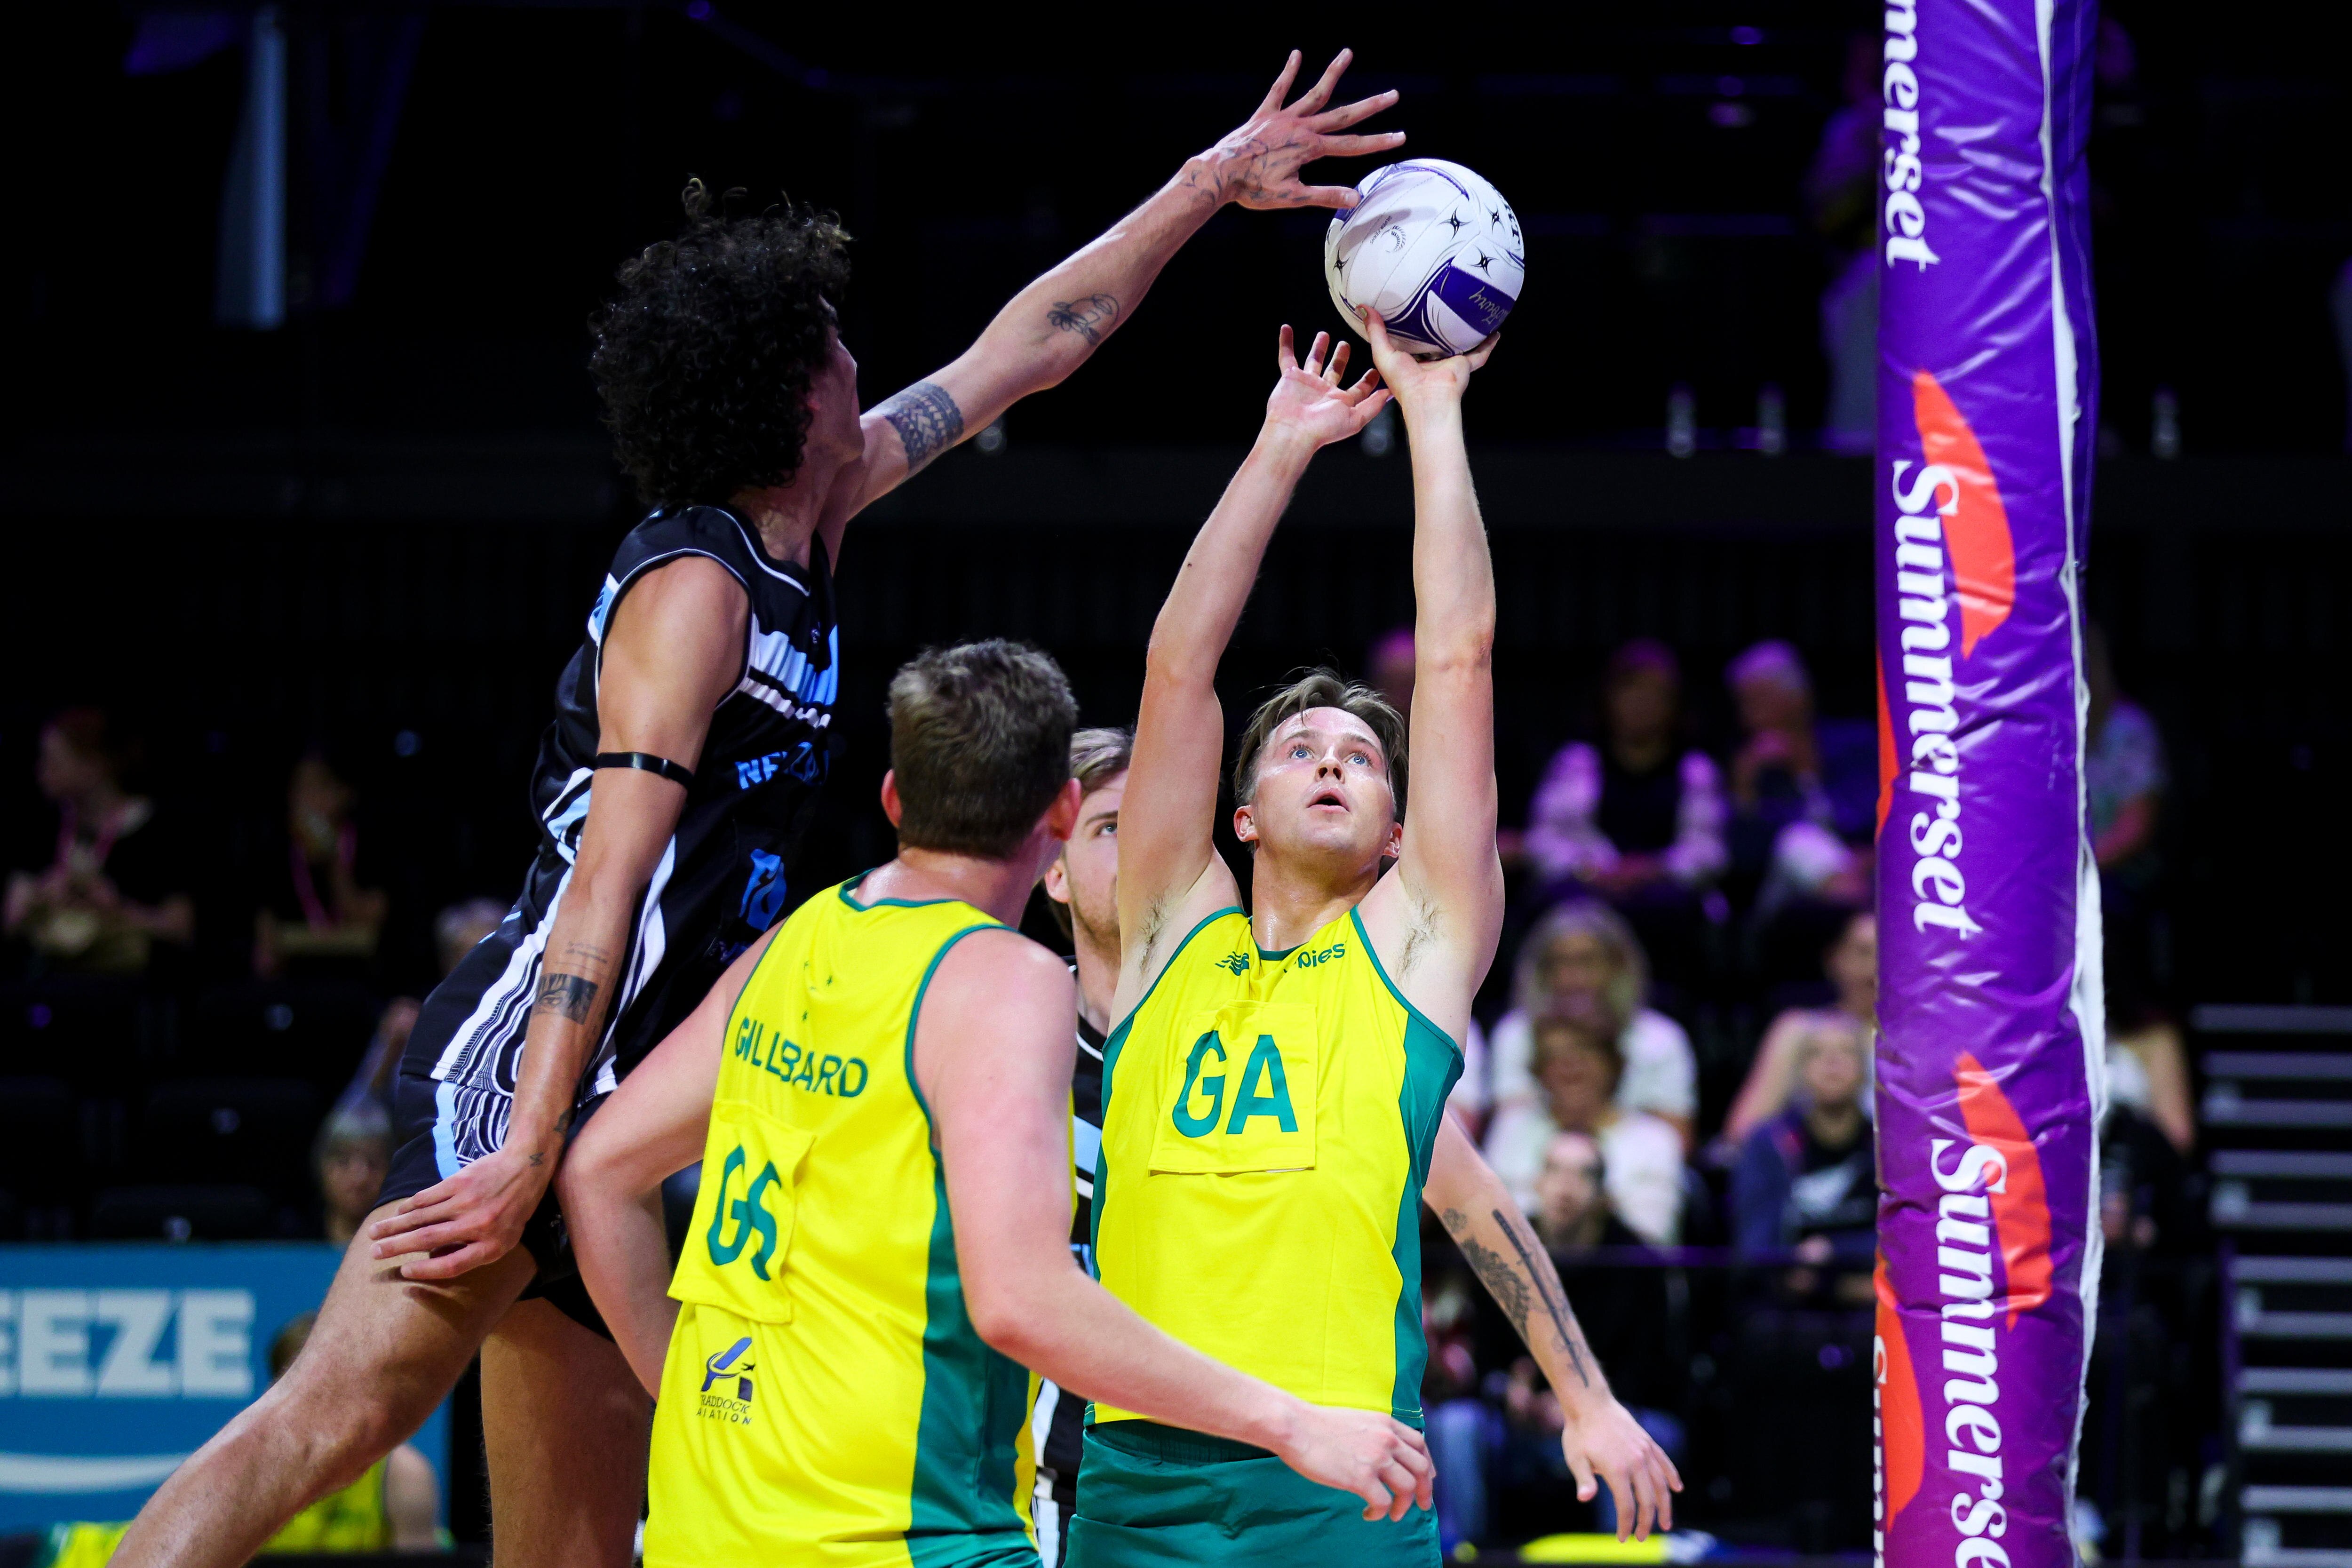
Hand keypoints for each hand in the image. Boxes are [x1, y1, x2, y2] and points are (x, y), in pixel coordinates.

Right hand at [368, 1143, 549, 1279]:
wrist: (526, 1167)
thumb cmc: (514, 1210)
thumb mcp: (505, 1239)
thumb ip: (474, 1251)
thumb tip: (434, 1260)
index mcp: (492, 1246)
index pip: (452, 1266)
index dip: (425, 1271)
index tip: (404, 1272)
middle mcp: (478, 1226)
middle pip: (429, 1240)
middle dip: (397, 1248)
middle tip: (375, 1253)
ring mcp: (467, 1202)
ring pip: (421, 1217)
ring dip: (394, 1226)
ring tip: (374, 1233)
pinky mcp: (459, 1182)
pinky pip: (427, 1197)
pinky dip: (409, 1205)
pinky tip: (398, 1212)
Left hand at [1191, 49, 1404, 210]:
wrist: (1220, 174)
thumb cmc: (1253, 189)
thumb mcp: (1292, 197)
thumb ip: (1324, 196)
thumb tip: (1355, 199)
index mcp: (1310, 148)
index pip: (1353, 145)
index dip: (1378, 142)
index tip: (1400, 136)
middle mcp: (1301, 127)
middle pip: (1342, 115)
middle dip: (1370, 106)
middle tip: (1393, 94)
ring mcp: (1283, 118)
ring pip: (1314, 93)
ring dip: (1332, 73)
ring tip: (1347, 52)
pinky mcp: (1264, 115)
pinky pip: (1278, 90)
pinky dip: (1288, 72)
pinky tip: (1297, 54)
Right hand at [1264, 326, 1388, 450]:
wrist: (1293, 431)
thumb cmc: (1323, 428)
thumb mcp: (1356, 418)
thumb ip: (1373, 405)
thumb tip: (1390, 394)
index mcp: (1341, 401)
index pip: (1358, 389)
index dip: (1368, 380)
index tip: (1376, 369)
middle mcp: (1324, 392)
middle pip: (1335, 370)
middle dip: (1341, 357)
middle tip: (1345, 344)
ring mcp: (1307, 383)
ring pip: (1314, 361)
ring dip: (1318, 348)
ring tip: (1323, 334)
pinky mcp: (1290, 377)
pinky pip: (1287, 357)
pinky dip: (1285, 343)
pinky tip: (1286, 329)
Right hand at [1271, 1401, 1435, 1522]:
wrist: (1295, 1426)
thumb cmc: (1317, 1425)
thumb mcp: (1357, 1419)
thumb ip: (1376, 1433)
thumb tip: (1385, 1454)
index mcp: (1386, 1424)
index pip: (1420, 1444)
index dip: (1427, 1464)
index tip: (1426, 1479)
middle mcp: (1387, 1439)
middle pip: (1421, 1469)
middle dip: (1425, 1491)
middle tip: (1422, 1506)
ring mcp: (1376, 1458)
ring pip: (1407, 1487)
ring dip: (1404, 1506)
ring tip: (1393, 1514)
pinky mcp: (1361, 1477)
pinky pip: (1383, 1502)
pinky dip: (1380, 1513)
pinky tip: (1368, 1514)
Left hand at [1360, 309, 1497, 410]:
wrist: (1427, 399)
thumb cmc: (1403, 381)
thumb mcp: (1383, 353)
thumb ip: (1375, 331)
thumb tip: (1363, 308)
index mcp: (1411, 360)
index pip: (1411, 340)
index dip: (1410, 326)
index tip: (1410, 308)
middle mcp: (1431, 361)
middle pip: (1436, 340)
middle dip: (1439, 327)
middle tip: (1441, 306)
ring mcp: (1449, 363)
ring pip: (1459, 344)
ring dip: (1465, 332)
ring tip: (1470, 315)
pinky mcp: (1464, 365)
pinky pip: (1480, 353)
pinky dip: (1488, 343)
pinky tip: (1495, 331)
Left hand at [1559, 1394, 1682, 1541]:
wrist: (1589, 1402)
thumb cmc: (1579, 1432)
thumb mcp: (1575, 1458)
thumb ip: (1584, 1480)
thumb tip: (1584, 1498)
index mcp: (1617, 1469)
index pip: (1626, 1506)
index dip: (1626, 1525)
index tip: (1623, 1538)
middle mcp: (1635, 1461)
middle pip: (1647, 1499)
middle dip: (1646, 1522)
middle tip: (1642, 1537)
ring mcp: (1644, 1451)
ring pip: (1661, 1483)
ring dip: (1665, 1505)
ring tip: (1665, 1523)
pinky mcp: (1648, 1442)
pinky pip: (1664, 1462)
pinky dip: (1672, 1476)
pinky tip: (1677, 1489)